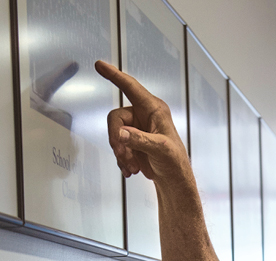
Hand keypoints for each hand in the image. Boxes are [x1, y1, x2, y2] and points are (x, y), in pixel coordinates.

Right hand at [95, 60, 188, 182]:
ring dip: (121, 153)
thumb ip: (140, 140)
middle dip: (117, 139)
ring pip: (115, 134)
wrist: (173, 180)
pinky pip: (117, 145)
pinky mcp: (131, 141)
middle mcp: (144, 115)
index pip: (131, 88)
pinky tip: (130, 170)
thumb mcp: (161, 149)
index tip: (100, 65)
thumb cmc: (175, 162)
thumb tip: (121, 133)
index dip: (115, 76)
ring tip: (133, 167)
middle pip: (116, 118)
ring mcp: (136, 128)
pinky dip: (121, 159)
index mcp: (154, 110)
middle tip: (123, 156)